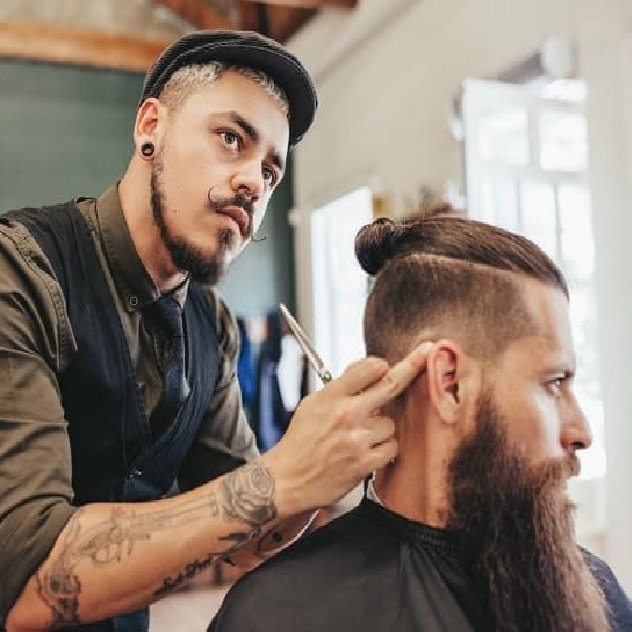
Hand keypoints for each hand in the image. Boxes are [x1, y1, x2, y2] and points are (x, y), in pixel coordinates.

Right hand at [263, 342, 432, 515]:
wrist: (287, 480)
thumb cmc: (300, 442)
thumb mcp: (312, 404)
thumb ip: (340, 388)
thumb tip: (367, 371)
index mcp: (331, 396)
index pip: (369, 367)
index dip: (381, 366)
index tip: (387, 366)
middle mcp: (346, 414)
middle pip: (391, 384)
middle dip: (411, 366)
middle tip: (424, 353)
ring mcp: (357, 439)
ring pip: (390, 423)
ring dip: (381, 429)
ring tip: (359, 438)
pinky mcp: (364, 463)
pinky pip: (391, 447)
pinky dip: (383, 450)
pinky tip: (366, 453)